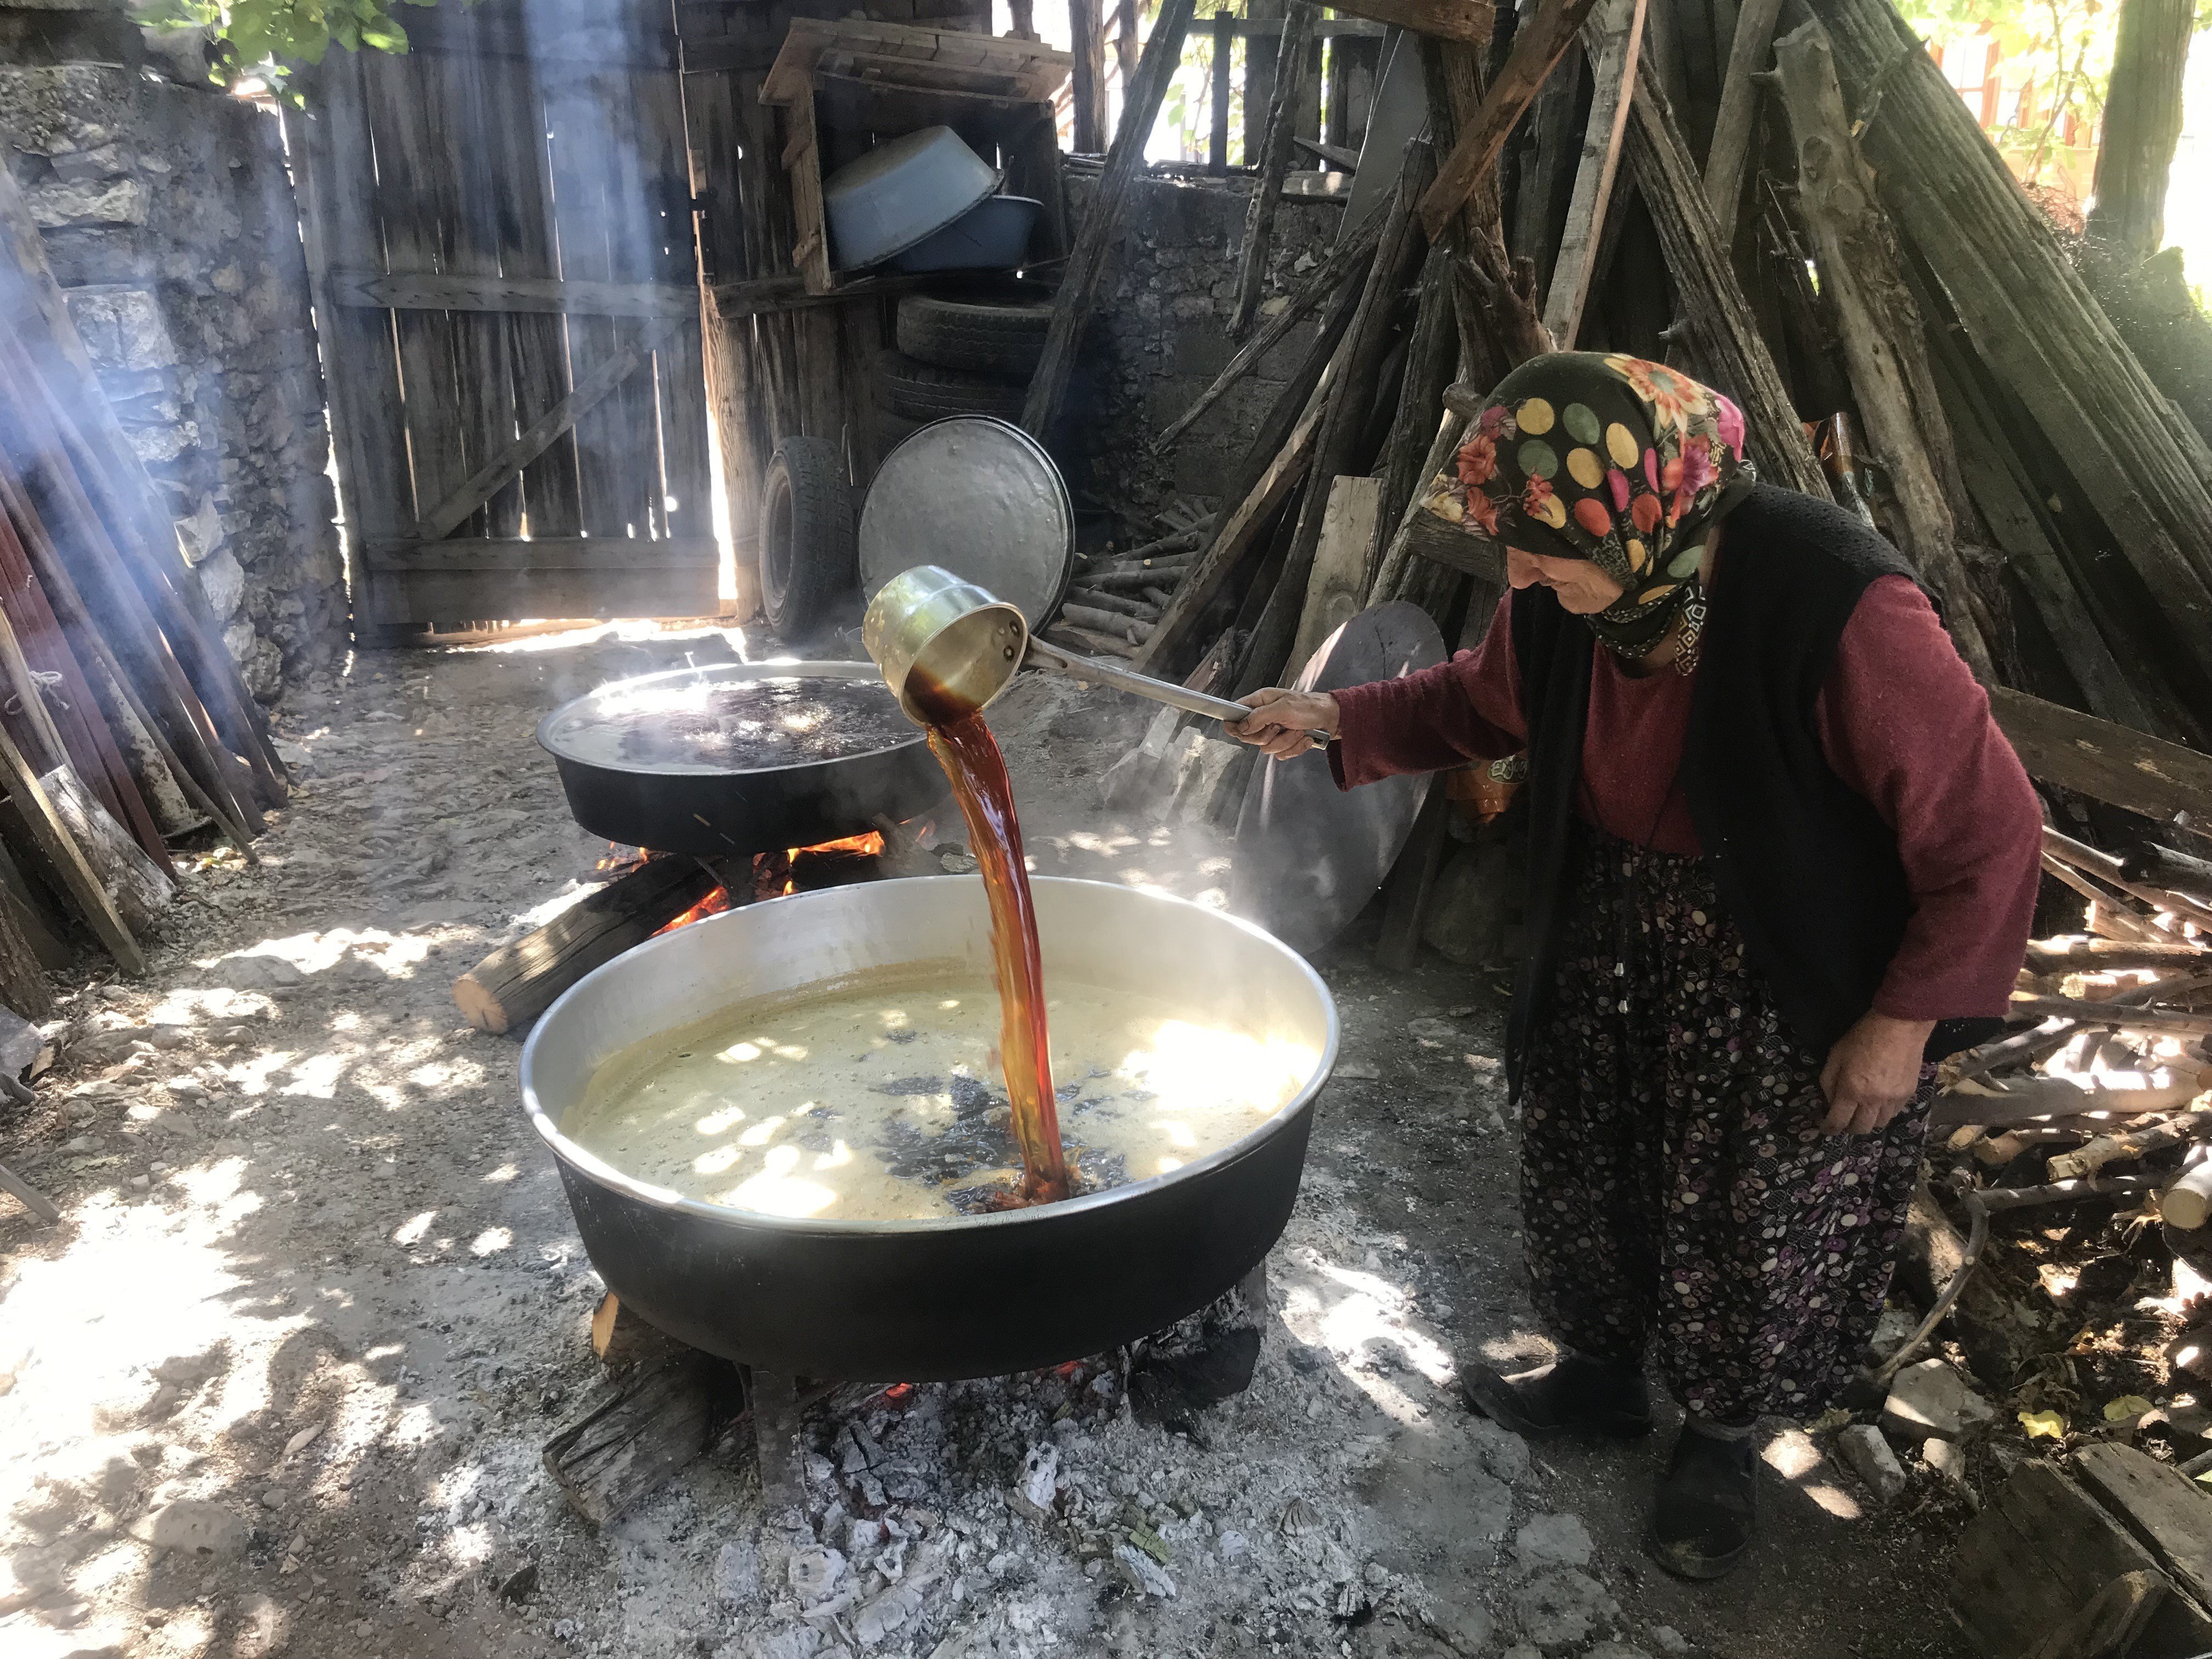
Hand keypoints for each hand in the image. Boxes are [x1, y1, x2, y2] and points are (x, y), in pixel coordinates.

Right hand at [1226, 688, 1338, 759]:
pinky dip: (1294, 748)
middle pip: (1249, 736)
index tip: (1239, 731)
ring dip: (1286, 741)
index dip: (1234, 725)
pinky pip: (1280, 754)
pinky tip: (1304, 738)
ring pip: (1266, 748)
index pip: (1236, 714)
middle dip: (1268, 735)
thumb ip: (1259, 716)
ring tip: (1298, 730)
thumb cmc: (1310, 707)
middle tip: (1280, 726)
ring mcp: (1274, 732)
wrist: (1333, 719)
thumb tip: (1240, 727)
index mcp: (1260, 702)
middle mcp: (1264, 717)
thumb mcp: (1283, 708)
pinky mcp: (1284, 743)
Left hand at [1819, 1010, 1935, 1134]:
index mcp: (1852, 1090)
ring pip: (1880, 1123)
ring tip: (1862, 1111)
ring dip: (1868, 1121)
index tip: (1825, 1129)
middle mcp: (1873, 1100)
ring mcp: (1893, 1099)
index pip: (1838, 1121)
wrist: (1900, 1026)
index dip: (1829, 1128)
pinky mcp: (1908, 1094)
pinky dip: (1884, 1112)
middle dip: (1849, 1128)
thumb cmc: (1863, 1036)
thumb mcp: (1836, 1055)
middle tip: (1844, 1120)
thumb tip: (1830, 1101)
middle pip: (1861, 1128)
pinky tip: (1879, 1101)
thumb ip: (1829, 1081)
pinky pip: (1895, 1112)